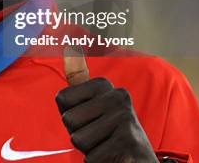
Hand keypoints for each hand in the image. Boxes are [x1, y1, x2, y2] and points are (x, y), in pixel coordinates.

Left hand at [55, 46, 157, 162]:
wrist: (136, 160)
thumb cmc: (106, 132)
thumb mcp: (90, 104)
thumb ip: (78, 77)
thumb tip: (70, 46)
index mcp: (104, 85)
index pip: (61, 98)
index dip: (69, 115)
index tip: (89, 118)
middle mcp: (117, 96)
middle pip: (68, 119)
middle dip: (78, 133)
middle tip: (99, 136)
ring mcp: (125, 118)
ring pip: (78, 139)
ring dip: (89, 149)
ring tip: (106, 145)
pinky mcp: (129, 143)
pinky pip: (91, 156)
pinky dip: (98, 161)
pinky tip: (114, 157)